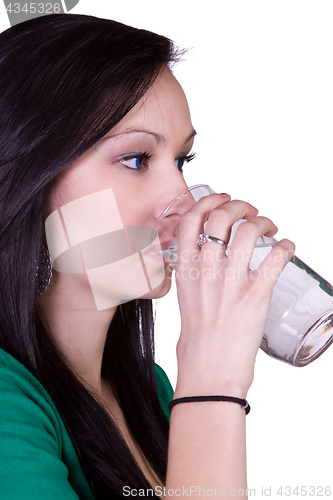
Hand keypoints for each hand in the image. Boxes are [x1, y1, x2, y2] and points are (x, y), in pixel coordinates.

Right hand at [173, 194, 294, 398]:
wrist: (209, 369)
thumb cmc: (198, 338)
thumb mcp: (186, 296)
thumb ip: (194, 273)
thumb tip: (208, 256)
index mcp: (186, 269)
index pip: (191, 219)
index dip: (209, 201)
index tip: (222, 199)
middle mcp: (206, 270)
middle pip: (221, 216)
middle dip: (240, 206)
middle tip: (251, 212)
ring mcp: (231, 281)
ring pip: (248, 230)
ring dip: (264, 222)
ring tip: (270, 228)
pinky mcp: (255, 294)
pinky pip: (276, 257)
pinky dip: (286, 245)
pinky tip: (286, 246)